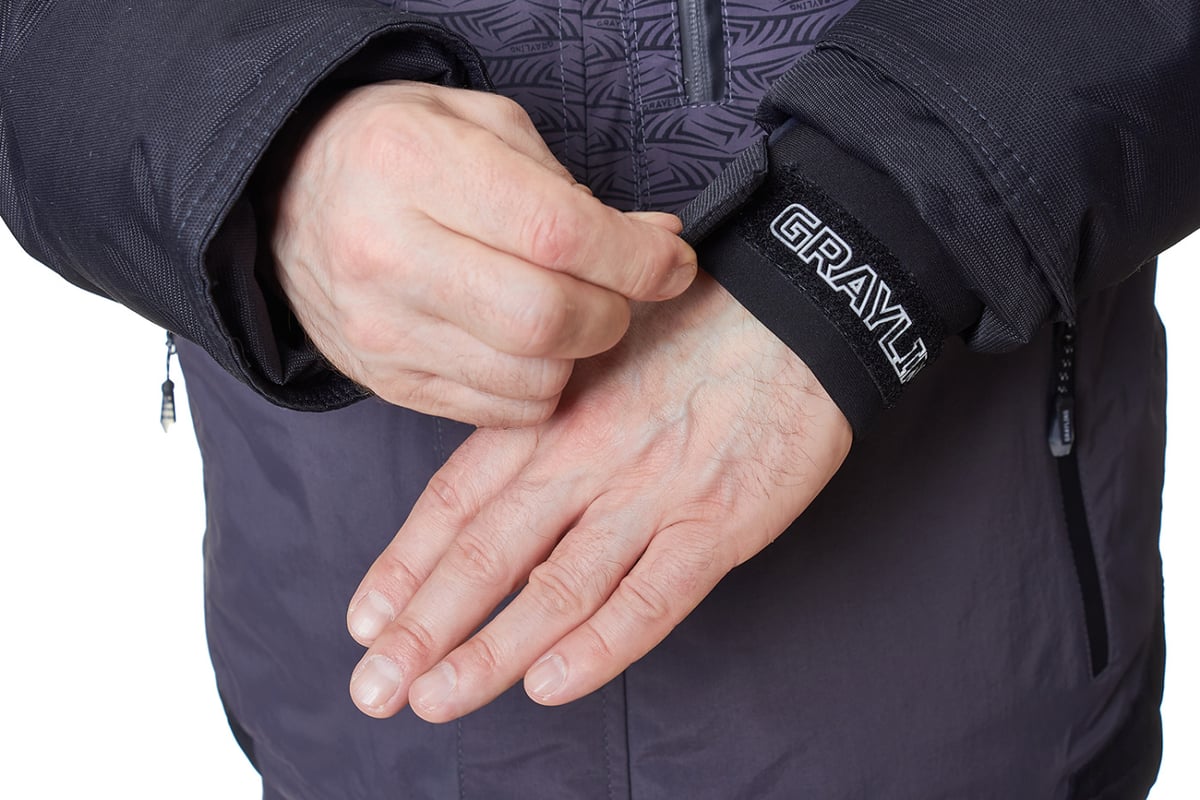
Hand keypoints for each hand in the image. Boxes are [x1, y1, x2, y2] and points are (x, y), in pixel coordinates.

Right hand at [267, 81, 695, 425]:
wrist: (291, 198)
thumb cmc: (400, 152)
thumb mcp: (480, 127)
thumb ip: (571, 188)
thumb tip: (659, 242)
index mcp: (411, 165)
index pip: (556, 233)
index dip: (635, 258)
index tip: (671, 261)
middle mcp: (386, 253)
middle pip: (544, 320)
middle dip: (611, 314)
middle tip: (618, 294)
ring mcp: (381, 328)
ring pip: (528, 378)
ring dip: (576, 355)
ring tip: (569, 315)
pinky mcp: (386, 380)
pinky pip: (497, 411)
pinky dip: (536, 386)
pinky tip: (525, 345)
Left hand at [344, 273, 852, 720]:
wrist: (797, 305)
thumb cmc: (694, 328)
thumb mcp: (596, 354)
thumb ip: (545, 416)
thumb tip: (494, 485)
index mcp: (550, 415)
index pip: (456, 501)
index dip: (405, 565)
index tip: (363, 621)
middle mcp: (585, 457)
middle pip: (488, 553)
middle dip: (424, 628)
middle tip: (375, 687)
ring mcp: (651, 493)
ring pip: (556, 587)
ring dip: (490, 650)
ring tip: (435, 699)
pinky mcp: (718, 522)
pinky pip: (651, 596)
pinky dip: (600, 645)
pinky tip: (549, 683)